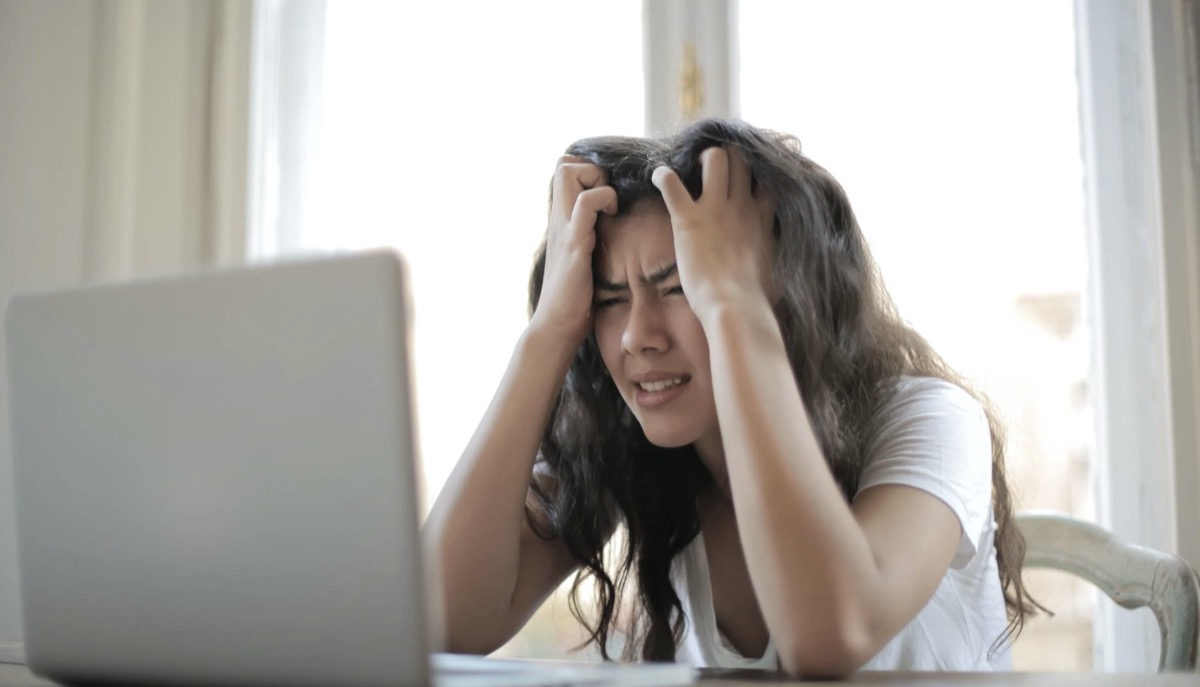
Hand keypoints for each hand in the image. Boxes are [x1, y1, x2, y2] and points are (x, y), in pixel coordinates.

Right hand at [529, 155, 617, 346]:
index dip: (588, 171)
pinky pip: (585, 204)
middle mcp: (558, 219)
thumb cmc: (573, 298)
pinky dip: (603, 200)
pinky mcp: (574, 243)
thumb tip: (608, 231)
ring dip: (597, 181)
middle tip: (608, 198)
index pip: (564, 170)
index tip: (606, 195)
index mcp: (561, 221)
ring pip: (568, 173)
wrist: (556, 326)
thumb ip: (587, 239)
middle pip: (563, 163)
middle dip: (591, 169)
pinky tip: (611, 219)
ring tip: (609, 208)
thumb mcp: (580, 259)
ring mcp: (564, 229)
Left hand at [652, 147, 774, 322]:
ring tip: (692, 169)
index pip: (766, 178)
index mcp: (762, 217)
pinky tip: (658, 177)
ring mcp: (715, 209)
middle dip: (728, 156)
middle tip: (714, 169)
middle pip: (741, 158)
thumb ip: (776, 252)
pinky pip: (671, 183)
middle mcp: (741, 205)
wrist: (735, 307)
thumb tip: (783, 260)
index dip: (756, 172)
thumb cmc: (756, 298)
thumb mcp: (777, 268)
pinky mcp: (688, 219)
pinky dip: (662, 176)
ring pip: (715, 158)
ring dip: (701, 159)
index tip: (746, 177)